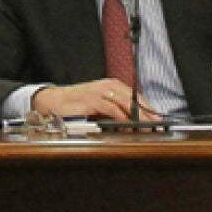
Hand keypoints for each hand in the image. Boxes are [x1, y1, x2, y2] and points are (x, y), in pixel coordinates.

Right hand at [31, 78, 159, 121]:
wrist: (53, 101)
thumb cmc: (76, 104)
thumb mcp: (98, 105)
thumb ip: (114, 110)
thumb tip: (131, 122)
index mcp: (111, 85)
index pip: (134, 95)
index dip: (147, 107)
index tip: (158, 118)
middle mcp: (107, 86)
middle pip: (133, 99)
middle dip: (147, 113)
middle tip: (157, 124)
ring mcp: (100, 92)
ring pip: (125, 103)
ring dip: (138, 116)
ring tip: (147, 127)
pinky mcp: (92, 100)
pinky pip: (112, 109)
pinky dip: (122, 118)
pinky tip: (128, 126)